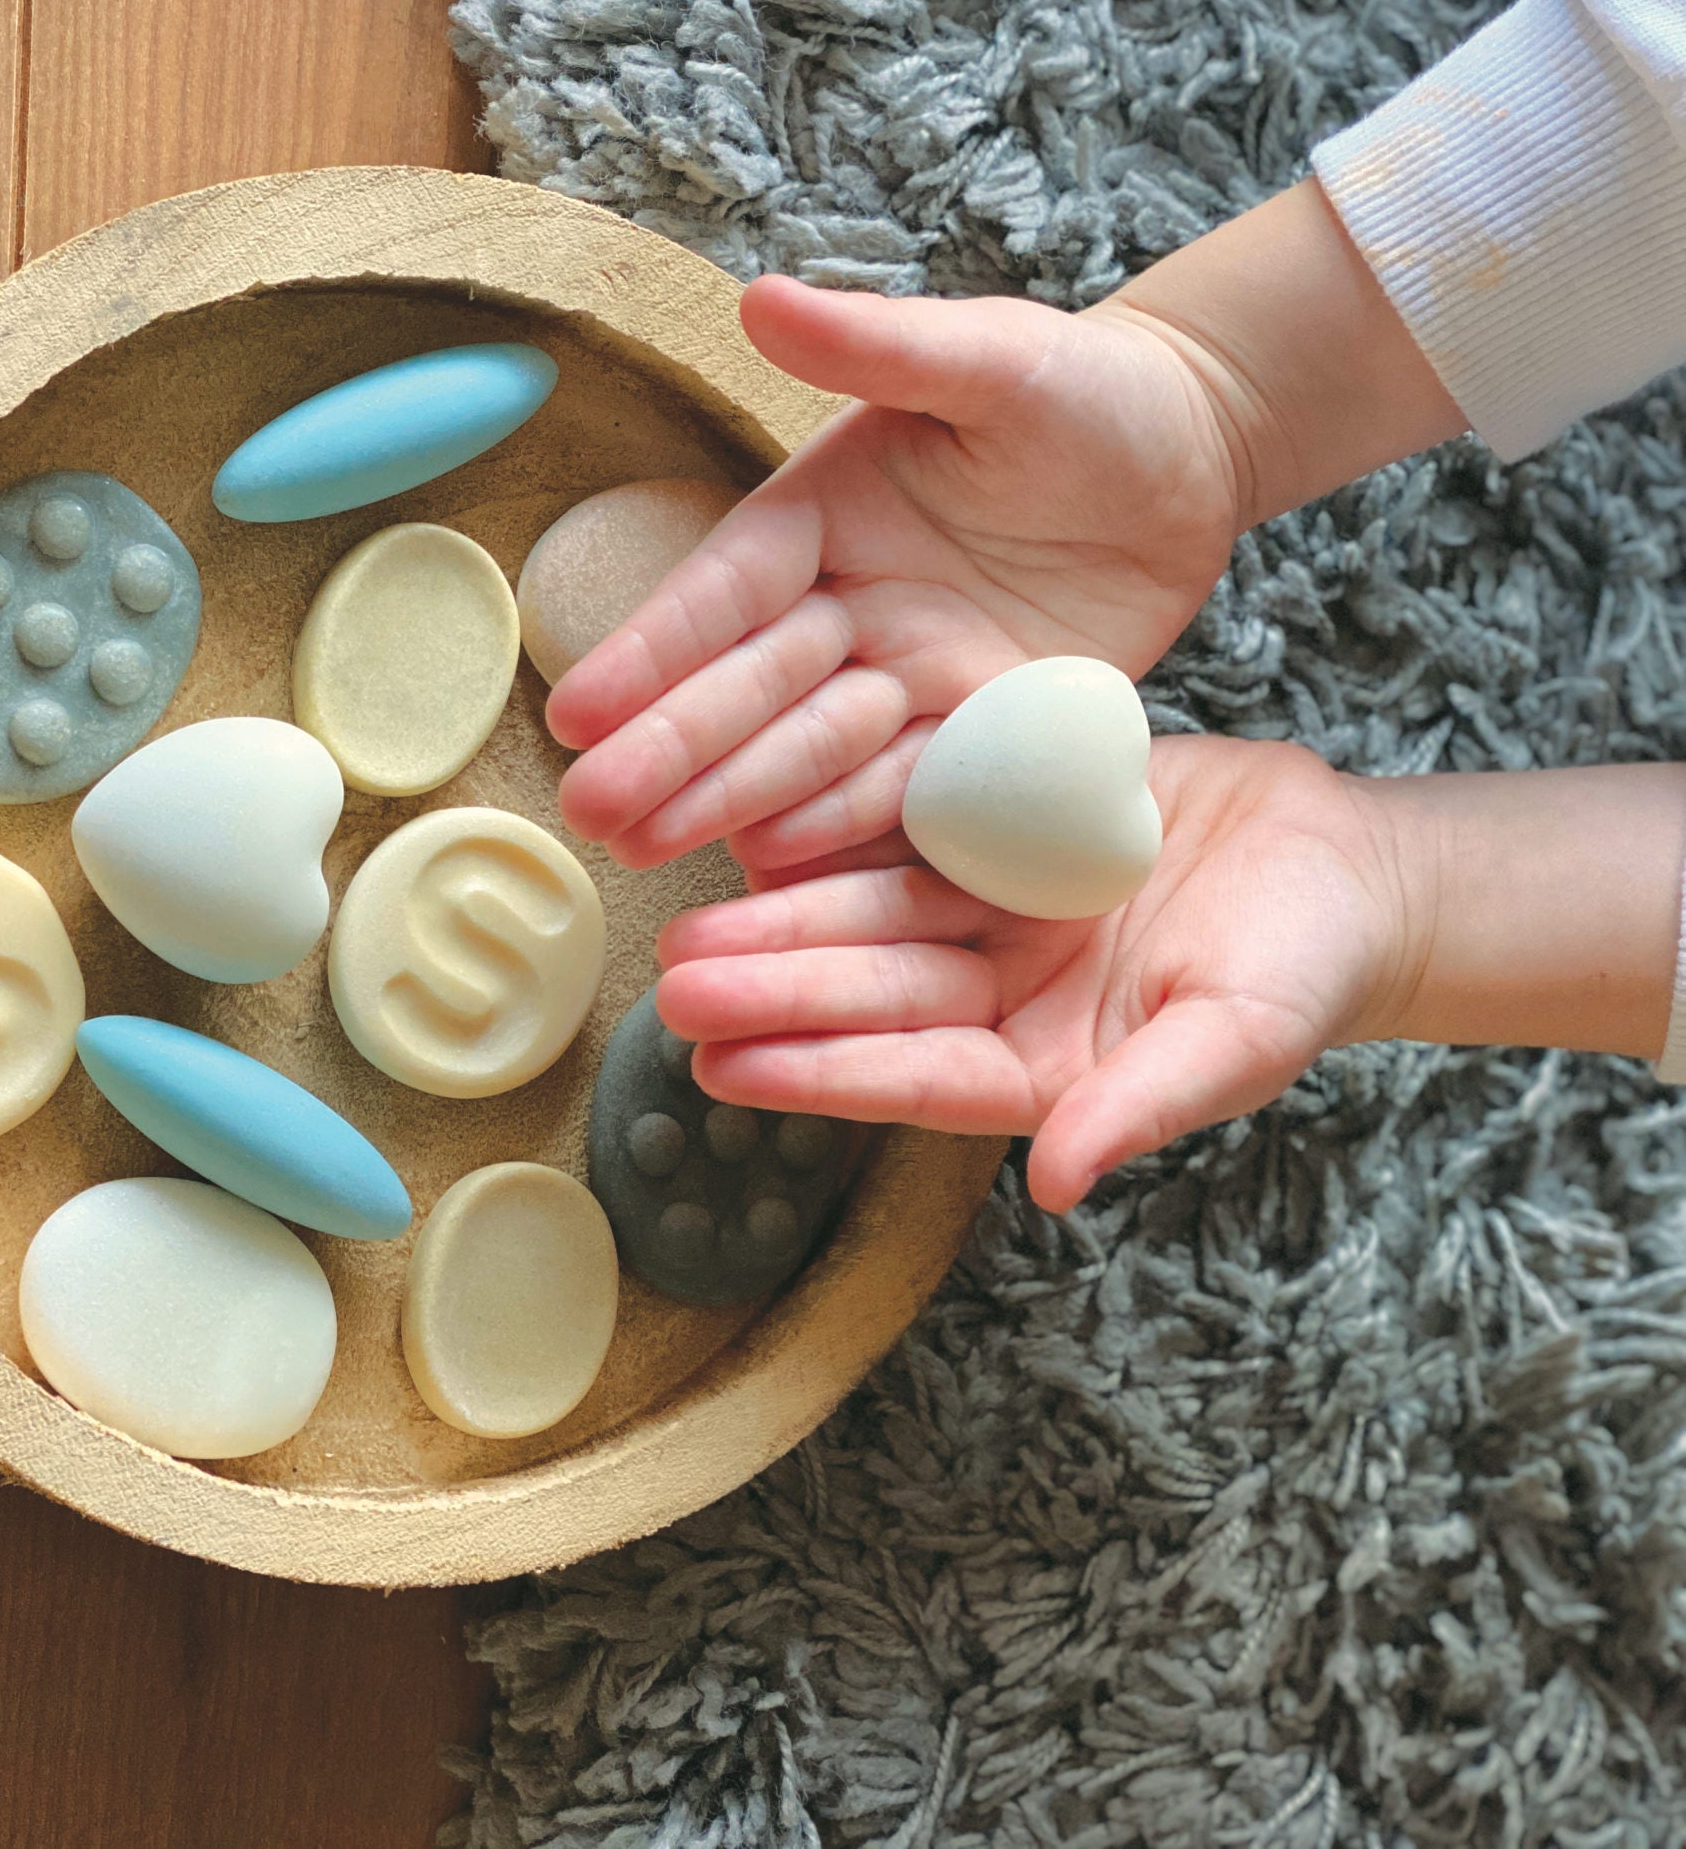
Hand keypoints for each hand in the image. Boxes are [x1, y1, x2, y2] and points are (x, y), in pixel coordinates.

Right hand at [548, 277, 1248, 874]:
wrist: (1192, 454)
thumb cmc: (1081, 387)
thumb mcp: (985, 355)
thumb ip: (877, 343)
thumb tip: (760, 297)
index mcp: (820, 516)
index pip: (721, 594)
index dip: (649, 653)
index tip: (577, 712)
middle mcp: (847, 607)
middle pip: (747, 691)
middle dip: (670, 753)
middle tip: (593, 813)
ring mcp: (910, 679)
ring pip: (810, 755)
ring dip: (732, 803)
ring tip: (651, 852)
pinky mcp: (982, 736)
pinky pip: (909, 794)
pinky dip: (847, 832)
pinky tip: (778, 870)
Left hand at [650, 738, 1417, 1211]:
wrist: (1343, 861)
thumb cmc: (1309, 967)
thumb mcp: (1241, 1038)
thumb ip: (1144, 1106)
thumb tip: (1058, 1186)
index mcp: (1041, 1068)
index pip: (914, 1077)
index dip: (821, 1073)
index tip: (725, 1072)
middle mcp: (995, 996)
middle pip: (868, 995)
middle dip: (771, 992)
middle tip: (671, 987)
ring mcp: (988, 917)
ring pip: (866, 917)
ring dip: (779, 922)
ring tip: (687, 928)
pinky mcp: (994, 836)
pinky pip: (902, 832)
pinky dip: (834, 834)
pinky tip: (753, 828)